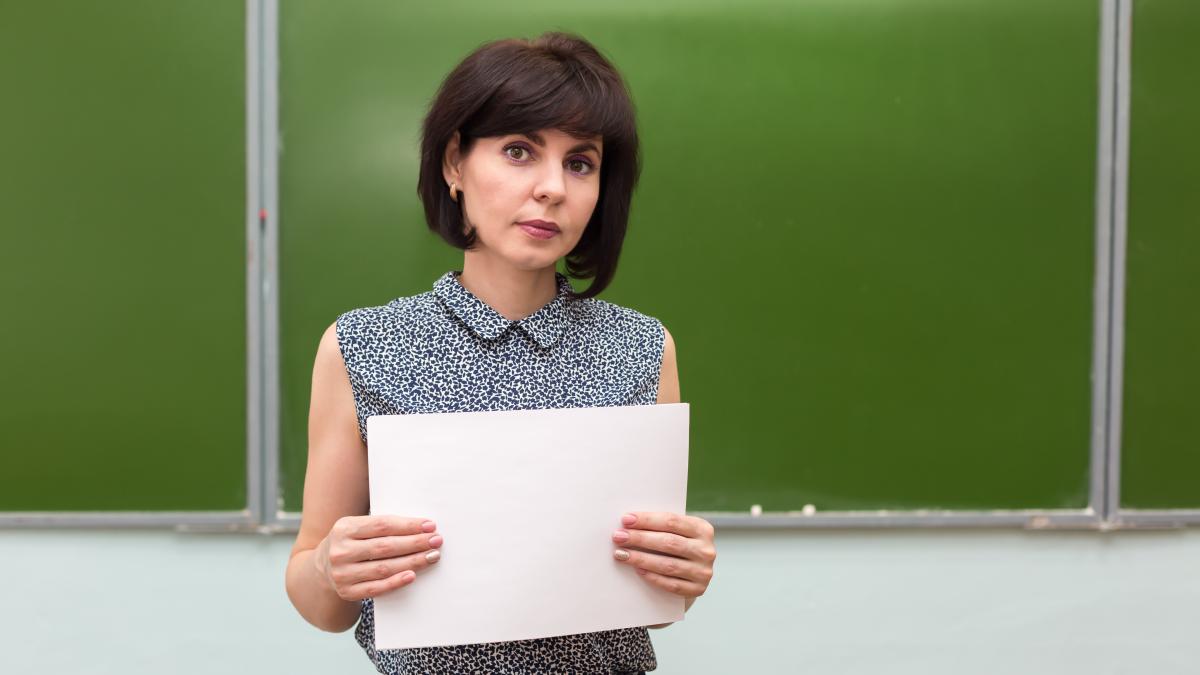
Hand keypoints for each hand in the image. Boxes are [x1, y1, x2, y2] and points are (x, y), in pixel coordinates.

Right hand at [315, 515, 443, 601]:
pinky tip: (413, 575)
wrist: (321, 571)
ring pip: (384, 567)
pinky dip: (396, 582)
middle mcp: (341, 551)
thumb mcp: (355, 528)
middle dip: (415, 543)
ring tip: (432, 556)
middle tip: (437, 541)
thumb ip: (380, 526)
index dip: (408, 525)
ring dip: (412, 562)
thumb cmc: (349, 544)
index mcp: (344, 528)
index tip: (430, 526)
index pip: (382, 525)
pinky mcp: (347, 592)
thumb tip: (421, 526)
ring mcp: (342, 574)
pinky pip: (377, 588)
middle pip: (385, 546)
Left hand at [612, 512, 715, 599]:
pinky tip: (637, 570)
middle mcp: (706, 550)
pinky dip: (652, 577)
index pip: (672, 521)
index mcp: (703, 528)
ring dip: (641, 559)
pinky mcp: (697, 589)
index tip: (626, 519)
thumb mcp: (678, 532)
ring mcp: (703, 572)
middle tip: (618, 537)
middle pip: (669, 542)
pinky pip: (671, 584)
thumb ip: (660, 526)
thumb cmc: (677, 546)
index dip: (647, 520)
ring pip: (668, 565)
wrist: (693, 573)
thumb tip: (628, 522)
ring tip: (621, 554)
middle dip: (640, 539)